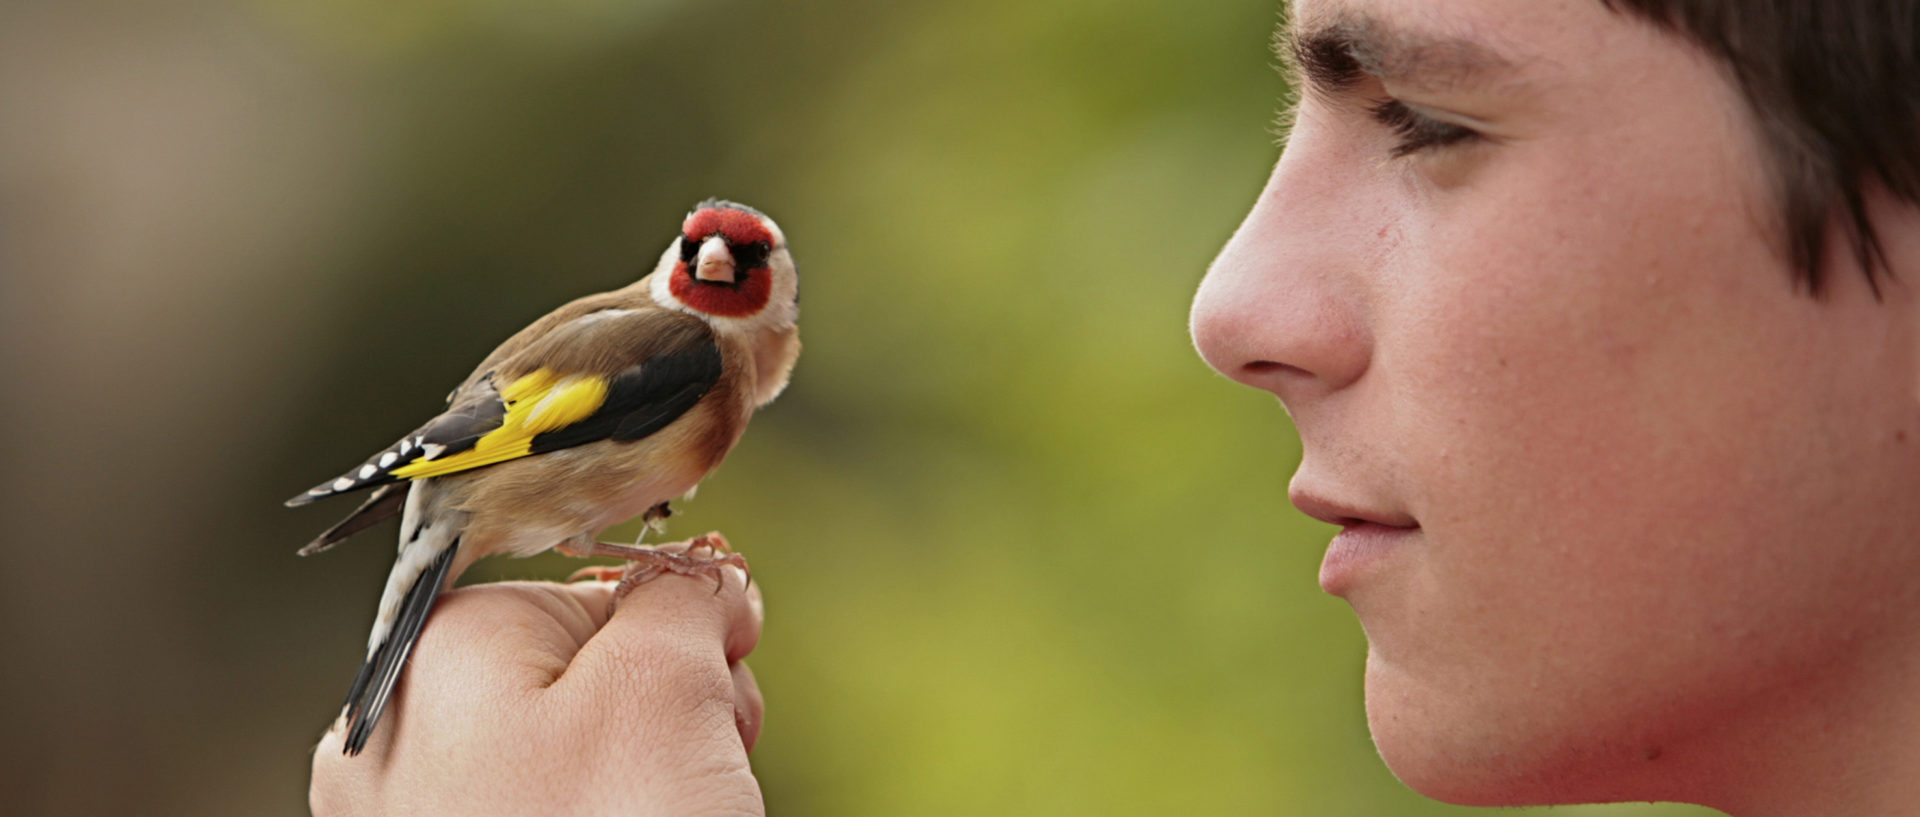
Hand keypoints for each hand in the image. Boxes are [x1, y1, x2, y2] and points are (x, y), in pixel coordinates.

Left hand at [309, 555, 764, 815]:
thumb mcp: (665, 687)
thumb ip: (681, 598)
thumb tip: (700, 581)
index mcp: (434, 658)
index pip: (586, 587)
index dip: (678, 625)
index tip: (726, 668)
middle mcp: (403, 741)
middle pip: (582, 671)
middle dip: (672, 703)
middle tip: (707, 753)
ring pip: (577, 752)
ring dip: (656, 769)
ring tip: (679, 814)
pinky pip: (557, 816)